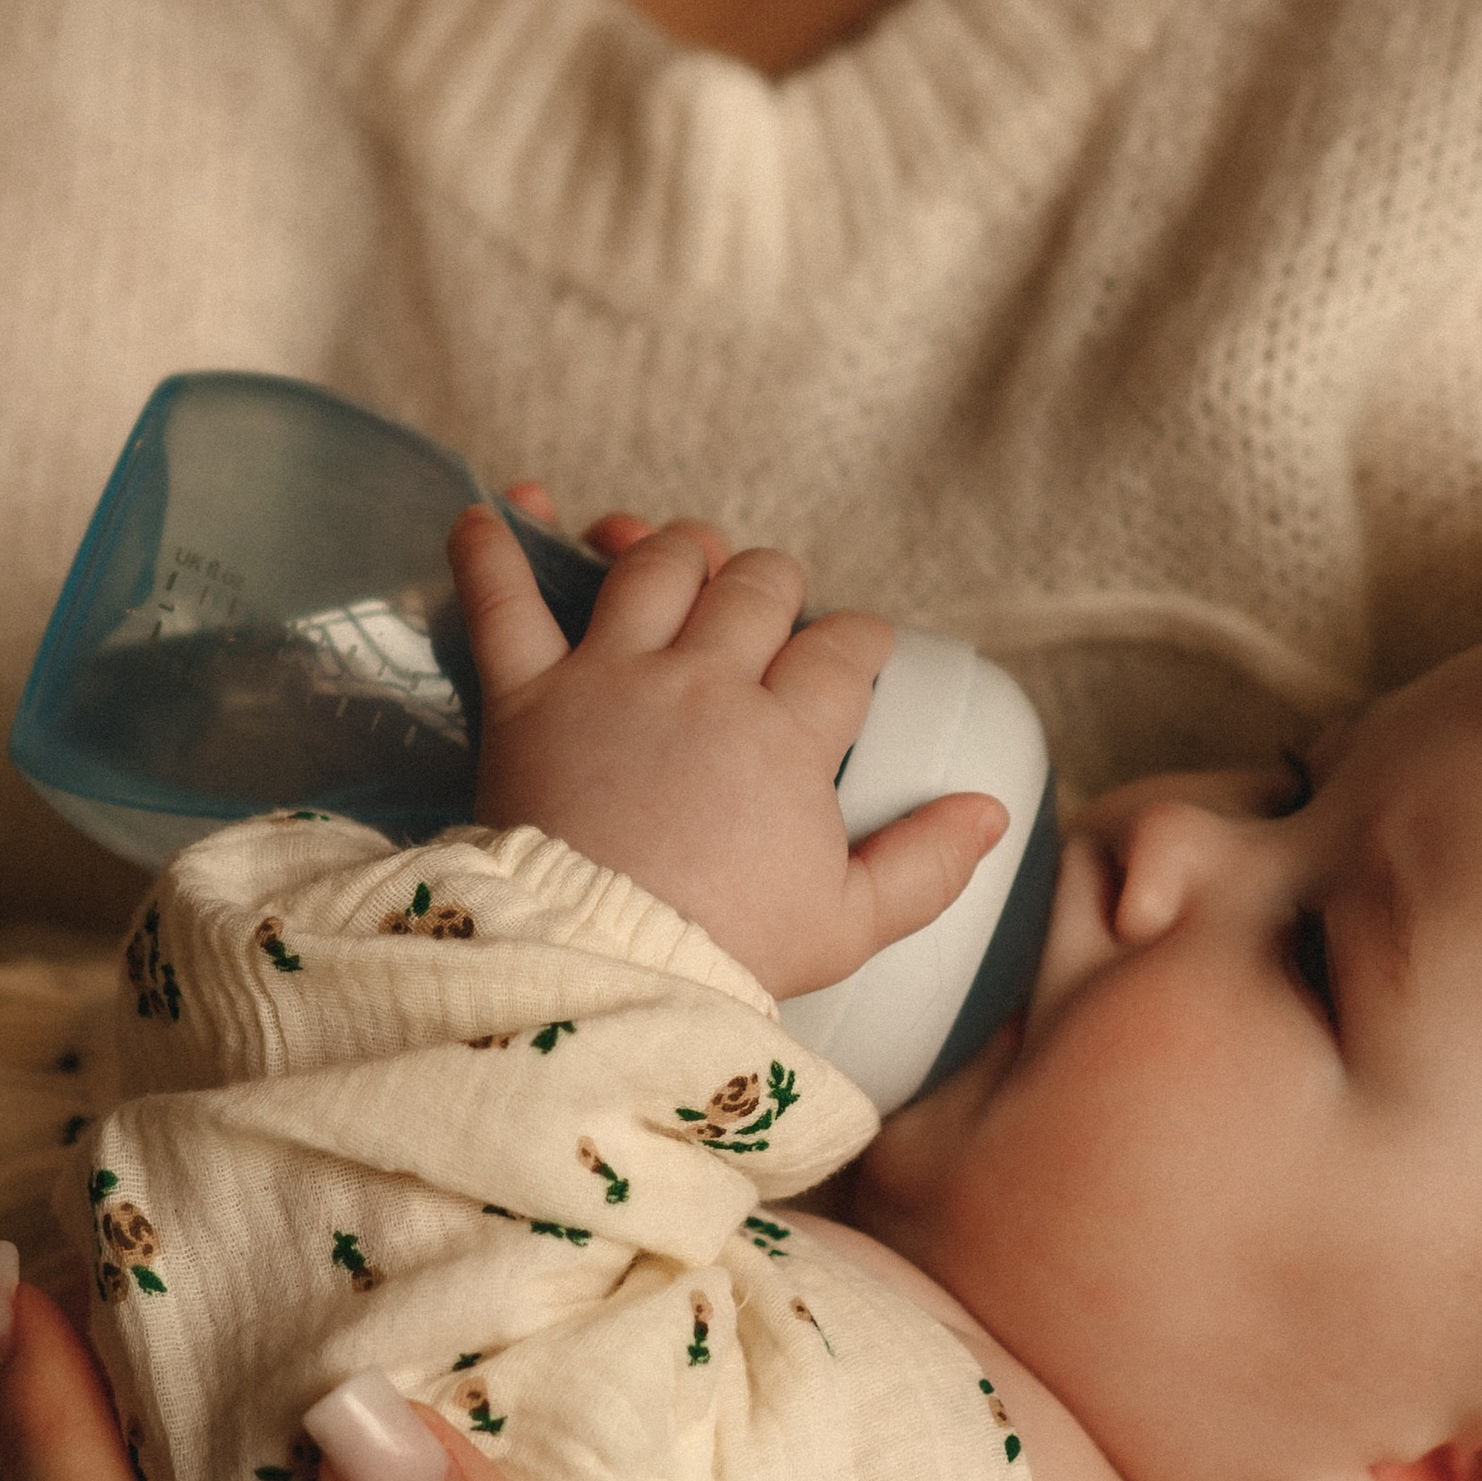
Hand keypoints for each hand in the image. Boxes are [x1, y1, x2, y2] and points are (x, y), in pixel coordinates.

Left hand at [449, 505, 1004, 1000]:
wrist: (597, 968)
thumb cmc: (723, 953)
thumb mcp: (848, 925)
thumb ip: (926, 864)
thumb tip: (991, 812)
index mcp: (786, 736)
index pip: (841, 651)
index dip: (858, 640)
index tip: (859, 646)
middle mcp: (705, 683)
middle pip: (755, 586)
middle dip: (772, 581)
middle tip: (767, 602)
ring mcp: (612, 679)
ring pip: (654, 568)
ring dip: (674, 548)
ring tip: (679, 554)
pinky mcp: (526, 696)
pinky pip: (504, 603)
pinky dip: (494, 551)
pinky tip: (490, 512)